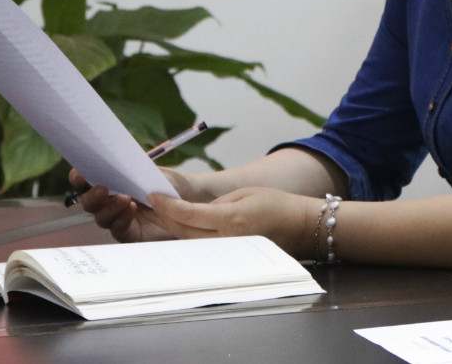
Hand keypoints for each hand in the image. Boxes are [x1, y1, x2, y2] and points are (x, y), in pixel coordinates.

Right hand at [67, 166, 209, 243]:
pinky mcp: (131, 234)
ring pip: (102, 218)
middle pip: (90, 203)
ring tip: (125, 198)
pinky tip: (131, 209)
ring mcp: (120, 218)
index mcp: (112, 182)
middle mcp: (112, 201)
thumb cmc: (170, 181)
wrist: (193, 199)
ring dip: (109, 208)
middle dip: (92, 196)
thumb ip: (133, 169)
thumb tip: (115, 162)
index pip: (87, 180)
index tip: (78, 174)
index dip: (80, 177)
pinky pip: (118, 230)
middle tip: (102, 188)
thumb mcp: (152, 171)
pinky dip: (121, 220)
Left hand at [143, 186, 323, 257]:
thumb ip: (217, 204)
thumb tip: (194, 212)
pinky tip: (181, 228)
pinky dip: (190, 238)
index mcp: (232, 219)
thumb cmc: (276, 204)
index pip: (189, 214)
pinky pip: (204, 248)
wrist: (300, 226)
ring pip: (192, 242)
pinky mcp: (233, 258)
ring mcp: (230, 252)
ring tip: (161, 214)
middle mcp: (229, 239)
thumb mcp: (245, 194)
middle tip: (151, 203)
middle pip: (185, 231)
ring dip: (174, 228)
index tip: (153, 195)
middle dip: (166, 216)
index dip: (168, 205)